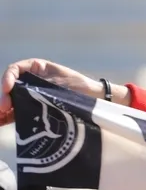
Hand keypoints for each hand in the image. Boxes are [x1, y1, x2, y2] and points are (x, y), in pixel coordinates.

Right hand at [0, 59, 125, 126]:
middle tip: (3, 108)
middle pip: (10, 87)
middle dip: (3, 97)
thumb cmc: (80, 86)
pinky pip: (17, 111)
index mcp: (36, 68)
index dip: (8, 78)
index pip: (15, 70)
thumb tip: (21, 90)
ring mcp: (30, 95)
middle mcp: (30, 80)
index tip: (7, 88)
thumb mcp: (60, 82)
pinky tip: (1, 121)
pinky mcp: (32, 109)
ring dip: (2, 109)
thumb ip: (41, 85)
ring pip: (11, 100)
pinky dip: (8, 117)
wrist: (94, 99)